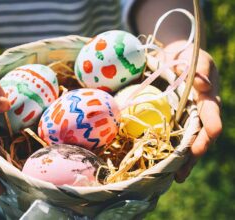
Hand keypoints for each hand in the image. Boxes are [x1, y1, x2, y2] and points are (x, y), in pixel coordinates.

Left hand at [163, 41, 221, 182]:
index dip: (207, 132)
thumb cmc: (189, 57)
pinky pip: (173, 136)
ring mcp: (186, 117)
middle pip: (199, 137)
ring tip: (174, 177)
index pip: (211, 117)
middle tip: (182, 172)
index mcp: (208, 99)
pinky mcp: (173, 119)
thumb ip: (200, 70)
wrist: (174, 57)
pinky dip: (169, 150)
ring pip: (187, 142)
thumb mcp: (196, 59)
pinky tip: (161, 164)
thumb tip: (203, 86)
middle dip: (193, 155)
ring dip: (182, 160)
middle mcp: (199, 112)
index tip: (200, 146)